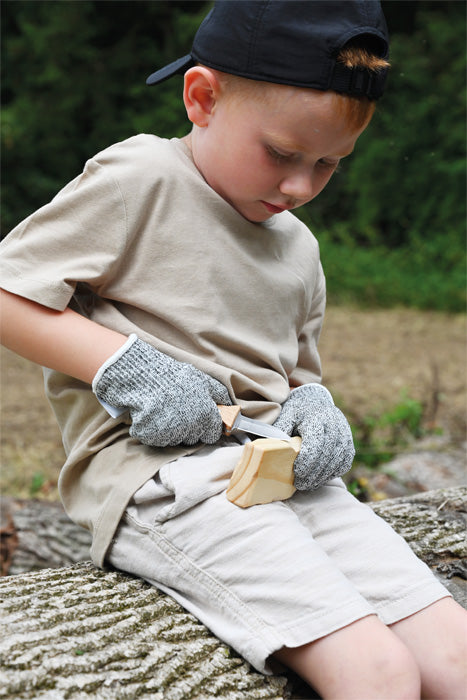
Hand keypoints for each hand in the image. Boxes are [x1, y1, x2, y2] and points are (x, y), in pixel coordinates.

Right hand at [92, 334, 230, 446]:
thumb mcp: (202, 380)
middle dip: (189, 429)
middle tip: (179, 411)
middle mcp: (192, 428)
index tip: (199, 421)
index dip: (206, 428)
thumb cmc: (175, 377)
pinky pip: (158, 440)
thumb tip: (233, 408)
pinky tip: (153, 416)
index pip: (212, 434)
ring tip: (164, 410)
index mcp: (206, 415)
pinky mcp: (154, 437)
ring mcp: (172, 434)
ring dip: (171, 430)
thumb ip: (220, 395)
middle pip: (194, 439)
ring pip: (176, 440)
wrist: (144, 376)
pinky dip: (154, 431)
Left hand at [273, 383, 354, 489]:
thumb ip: (280, 432)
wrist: (314, 400)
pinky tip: (320, 477)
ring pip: (338, 460)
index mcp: (316, 417)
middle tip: (301, 485)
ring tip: (309, 484)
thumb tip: (269, 451)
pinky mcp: (349, 441)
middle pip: (327, 454)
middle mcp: (334, 423)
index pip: (316, 443)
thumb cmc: (297, 411)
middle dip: (314, 473)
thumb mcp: (285, 416)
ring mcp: (344, 432)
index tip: (297, 473)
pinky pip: (345, 461)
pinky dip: (334, 472)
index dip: (307, 461)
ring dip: (323, 476)